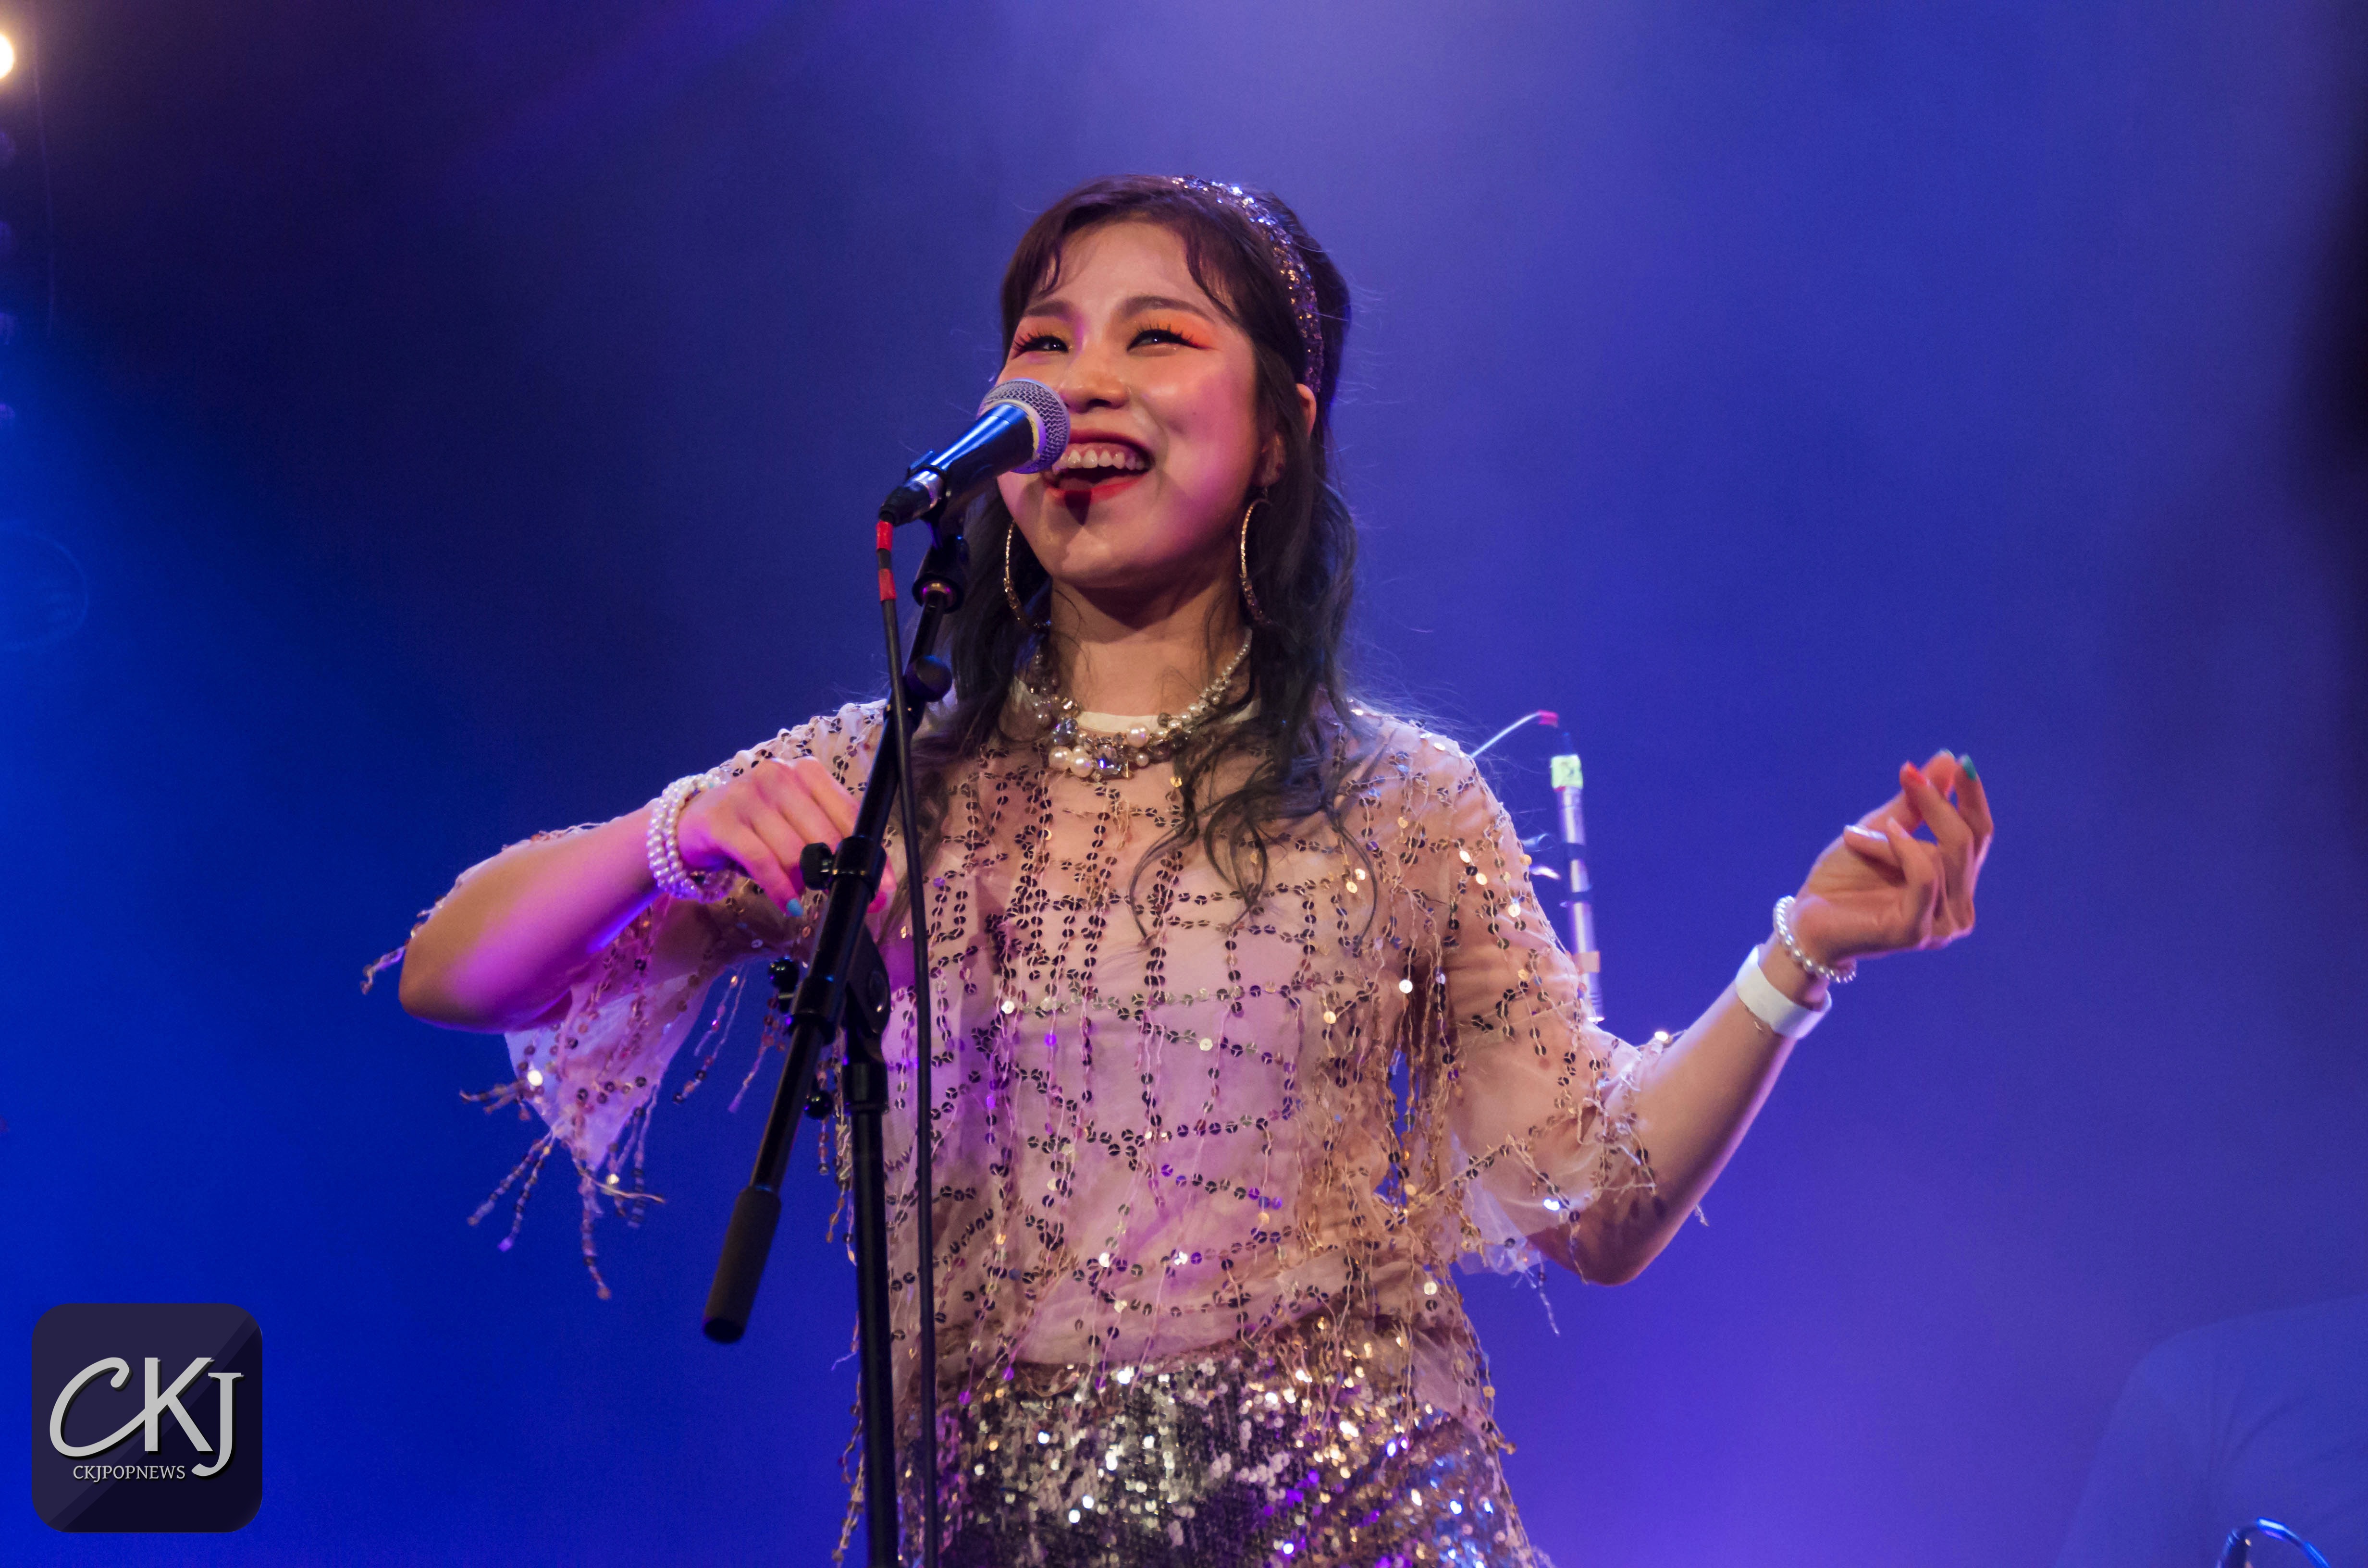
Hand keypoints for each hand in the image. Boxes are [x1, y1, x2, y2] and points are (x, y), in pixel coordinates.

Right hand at [672, 756, 887, 913]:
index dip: (868, 857)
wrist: (693, 824)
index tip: (881, 889)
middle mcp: (780, 776)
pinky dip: (780, 888)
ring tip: (800, 893)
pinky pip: (762, 862)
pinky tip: (789, 904)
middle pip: (826, 836)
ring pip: (795, 852)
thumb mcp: (797, 826)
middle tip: (843, 899)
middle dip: (840, 875)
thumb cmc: (755, 828)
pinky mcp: (723, 820)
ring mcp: (749, 795)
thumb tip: (876, 886)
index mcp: (807, 773)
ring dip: (804, 883)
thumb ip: (834, 845)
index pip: (850, 815)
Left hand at [1789, 750, 1993, 969]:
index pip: (1979, 835)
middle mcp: (1957, 909)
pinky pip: (1925, 878)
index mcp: (1955, 885)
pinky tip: (1885, 836)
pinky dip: (1905, 850)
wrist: (1806, 919)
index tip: (1962, 761)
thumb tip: (1946, 759)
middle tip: (1909, 774)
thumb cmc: (1844, 880)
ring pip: (1940, 857)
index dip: (1973, 798)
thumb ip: (1915, 804)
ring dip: (1895, 836)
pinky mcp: (1915, 932)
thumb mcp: (1880, 832)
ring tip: (1856, 835)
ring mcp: (1940, 925)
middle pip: (1967, 842)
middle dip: (1939, 803)